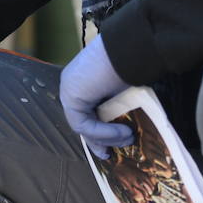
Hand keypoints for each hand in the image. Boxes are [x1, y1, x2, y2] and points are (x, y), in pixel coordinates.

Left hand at [59, 35, 131, 158]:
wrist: (129, 48)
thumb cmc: (132, 63)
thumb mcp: (124, 90)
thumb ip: (117, 106)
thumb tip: (126, 128)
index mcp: (83, 80)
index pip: (85, 112)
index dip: (97, 131)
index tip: (109, 146)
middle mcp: (72, 84)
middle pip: (81, 121)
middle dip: (96, 141)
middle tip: (109, 154)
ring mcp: (69, 89)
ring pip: (82, 125)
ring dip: (105, 137)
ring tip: (128, 139)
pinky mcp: (71, 96)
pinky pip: (83, 123)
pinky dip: (102, 132)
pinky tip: (122, 132)